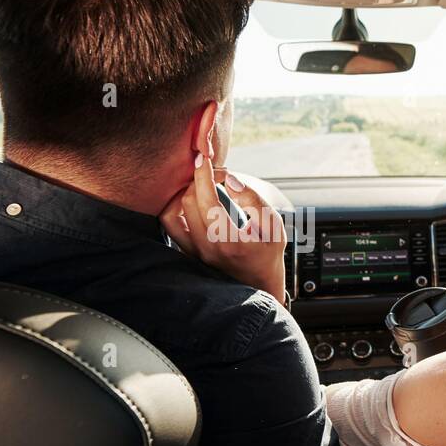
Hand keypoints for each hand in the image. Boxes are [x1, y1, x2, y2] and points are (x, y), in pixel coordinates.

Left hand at [159, 152, 287, 304]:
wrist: (259, 286)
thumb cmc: (268, 255)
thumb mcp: (274, 227)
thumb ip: (254, 200)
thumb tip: (231, 180)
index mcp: (229, 241)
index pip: (207, 199)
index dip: (204, 174)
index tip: (204, 158)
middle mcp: (207, 249)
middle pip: (188, 202)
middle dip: (197, 180)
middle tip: (214, 173)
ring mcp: (194, 254)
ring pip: (171, 215)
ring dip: (181, 194)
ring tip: (198, 186)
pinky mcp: (188, 255)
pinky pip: (171, 228)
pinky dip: (176, 209)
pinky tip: (191, 201)